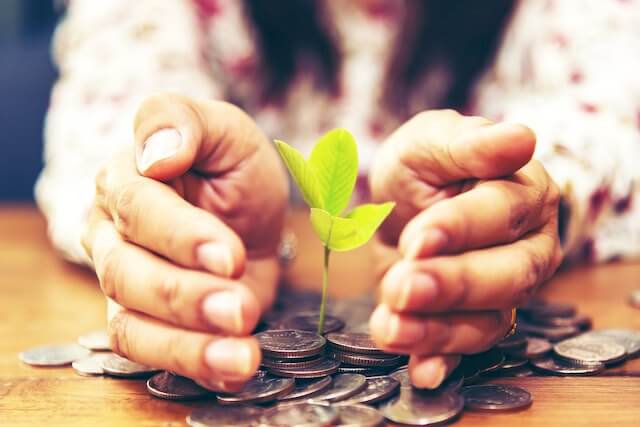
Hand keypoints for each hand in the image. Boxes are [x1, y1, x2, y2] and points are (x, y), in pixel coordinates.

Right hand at [82, 94, 287, 390]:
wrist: (248, 212)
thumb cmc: (231, 167)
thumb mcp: (223, 130)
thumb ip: (182, 123)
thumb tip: (156, 154)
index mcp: (126, 182)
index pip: (138, 210)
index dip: (182, 237)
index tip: (229, 255)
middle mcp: (113, 237)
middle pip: (127, 276)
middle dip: (186, 297)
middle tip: (240, 308)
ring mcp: (126, 285)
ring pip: (132, 327)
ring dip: (187, 347)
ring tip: (241, 357)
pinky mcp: (150, 322)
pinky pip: (153, 353)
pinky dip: (192, 365)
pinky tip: (233, 367)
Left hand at [368, 110, 561, 387]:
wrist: (407, 204)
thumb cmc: (425, 167)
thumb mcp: (433, 141)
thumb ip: (469, 143)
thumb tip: (521, 138)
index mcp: (524, 193)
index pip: (502, 213)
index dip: (461, 228)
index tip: (418, 238)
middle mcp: (527, 247)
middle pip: (506, 275)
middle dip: (452, 284)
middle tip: (402, 286)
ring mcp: (505, 290)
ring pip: (488, 319)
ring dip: (438, 329)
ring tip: (390, 327)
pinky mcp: (477, 320)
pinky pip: (467, 346)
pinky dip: (443, 360)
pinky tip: (420, 371)